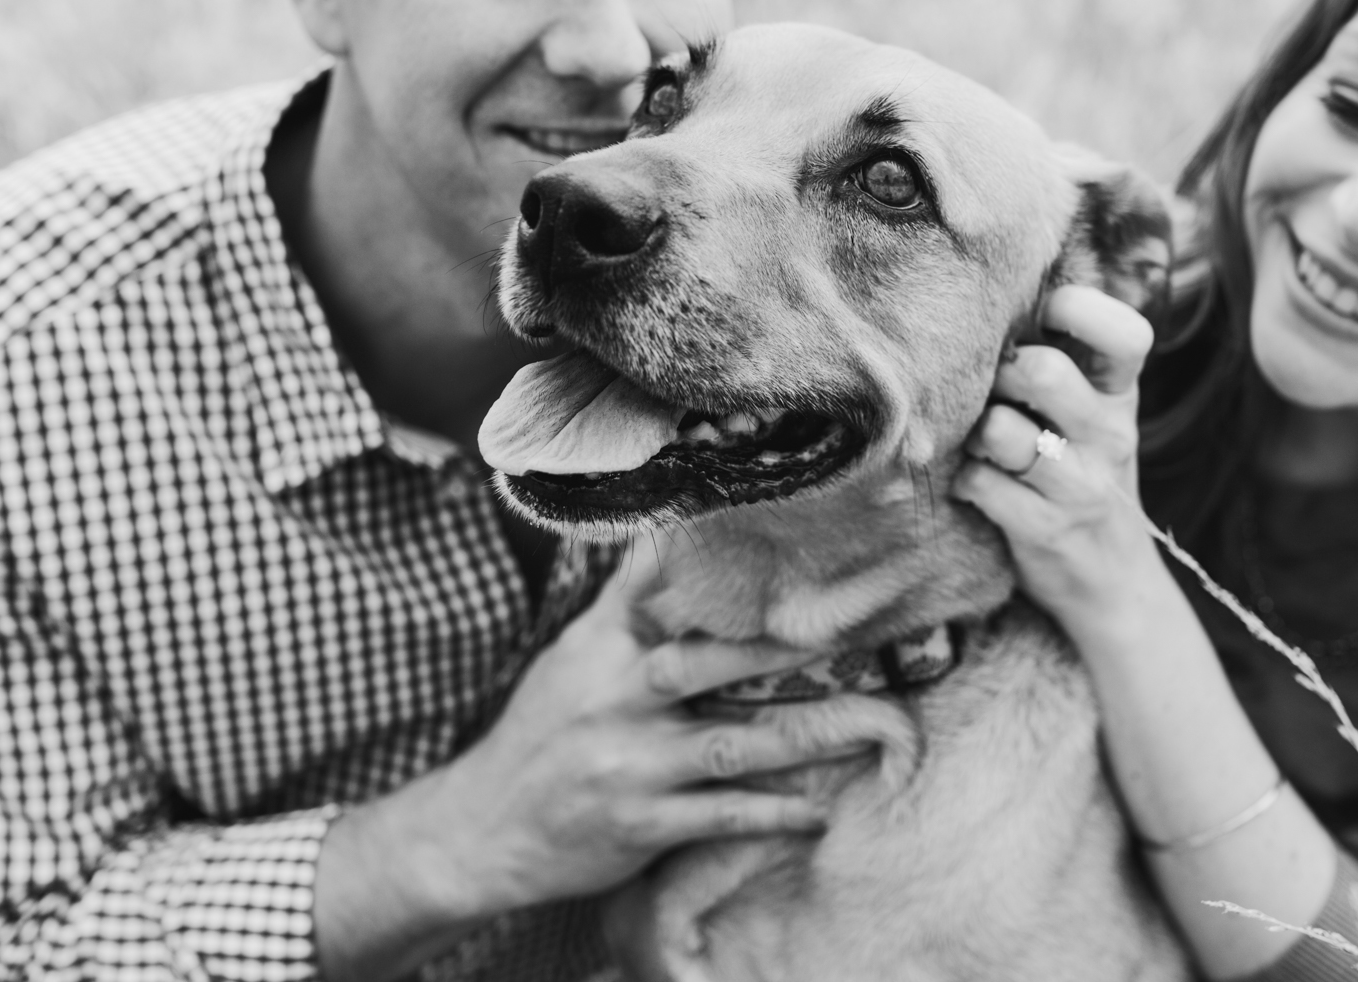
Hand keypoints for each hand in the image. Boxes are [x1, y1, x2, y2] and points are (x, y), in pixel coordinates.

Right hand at [315, 556, 857, 979]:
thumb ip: (629, 600)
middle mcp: (618, 697)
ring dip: (806, 736)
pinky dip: (773, 815)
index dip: (721, 558)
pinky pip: (721, 817)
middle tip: (854, 629)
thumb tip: (671, 530)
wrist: (484, 828)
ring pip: (733, 745)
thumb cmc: (543, 731)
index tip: (785, 531)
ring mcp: (631, 763)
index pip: (662, 584)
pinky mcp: (641, 824)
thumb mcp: (574, 654)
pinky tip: (820, 812)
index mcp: (603, 645)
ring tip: (872, 724)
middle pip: (710, 661)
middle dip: (785, 646)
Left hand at [952, 284, 1157, 624]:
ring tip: (984, 444)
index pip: (1127, 333)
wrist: (1112, 582)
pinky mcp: (1046, 529)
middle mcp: (1111, 434)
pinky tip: (977, 486)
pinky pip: (981, 483)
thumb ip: (1062, 358)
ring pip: (1002, 429)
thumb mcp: (1093, 414)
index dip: (1077, 310)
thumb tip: (994, 297)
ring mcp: (1081, 485)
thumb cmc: (1081, 472)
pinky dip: (966, 481)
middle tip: (995, 391)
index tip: (1043, 320)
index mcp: (1121, 395)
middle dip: (1001, 374)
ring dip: (977, 433)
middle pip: (1044, 372)